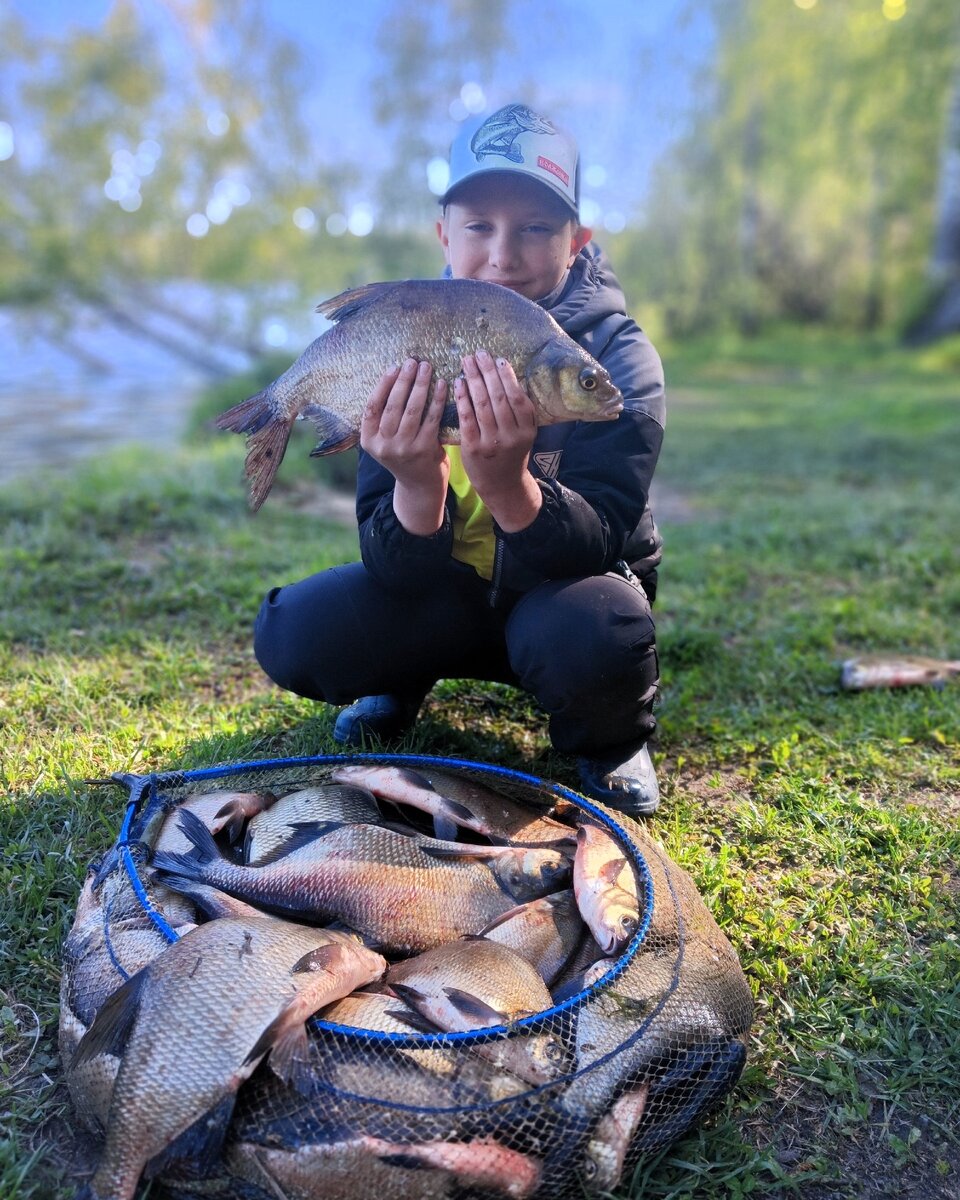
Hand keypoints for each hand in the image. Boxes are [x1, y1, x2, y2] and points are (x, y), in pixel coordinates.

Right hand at [361, 358, 449, 534]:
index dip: (383, 384)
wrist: (419, 486)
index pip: (372, 406)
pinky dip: (437, 399)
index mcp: (369, 440)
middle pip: (393, 405)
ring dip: (420, 385)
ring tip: (426, 367)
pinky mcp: (424, 450)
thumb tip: (395, 375)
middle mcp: (383, 445)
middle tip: (413, 361)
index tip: (394, 367)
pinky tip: (443, 385)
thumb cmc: (403, 454)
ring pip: (412, 409)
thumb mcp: (385, 440)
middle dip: (404, 379)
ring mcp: (404, 449)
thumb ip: (385, 418)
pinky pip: (431, 418)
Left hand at [455, 350, 541, 531]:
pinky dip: (463, 398)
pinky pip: (467, 418)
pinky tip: (458, 383)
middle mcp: (512, 436)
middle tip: (479, 353)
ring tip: (467, 362)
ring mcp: (492, 443)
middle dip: (487, 372)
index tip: (499, 359)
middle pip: (499, 397)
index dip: (508, 377)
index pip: (518, 398)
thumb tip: (504, 376)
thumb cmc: (510, 453)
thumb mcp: (523, 434)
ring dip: (474, 379)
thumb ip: (517, 412)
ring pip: (483, 404)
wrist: (502, 485)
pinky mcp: (474, 448)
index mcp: (527, 430)